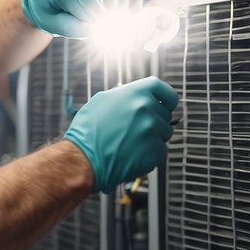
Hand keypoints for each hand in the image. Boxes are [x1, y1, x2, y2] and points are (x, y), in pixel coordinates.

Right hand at [64, 76, 177, 192]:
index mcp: (135, 93)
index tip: (165, 105)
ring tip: (130, 143)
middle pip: (164, 115)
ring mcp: (152, 131)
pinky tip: (131, 154)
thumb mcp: (101, 101)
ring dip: (152, 139)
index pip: (165, 91)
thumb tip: (132, 94)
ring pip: (164, 134)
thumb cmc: (87, 131)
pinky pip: (160, 152)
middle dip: (154, 121)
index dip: (167, 99)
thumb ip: (123, 95)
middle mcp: (146, 109)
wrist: (83, 159)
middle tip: (134, 130)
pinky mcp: (155, 152)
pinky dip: (149, 155)